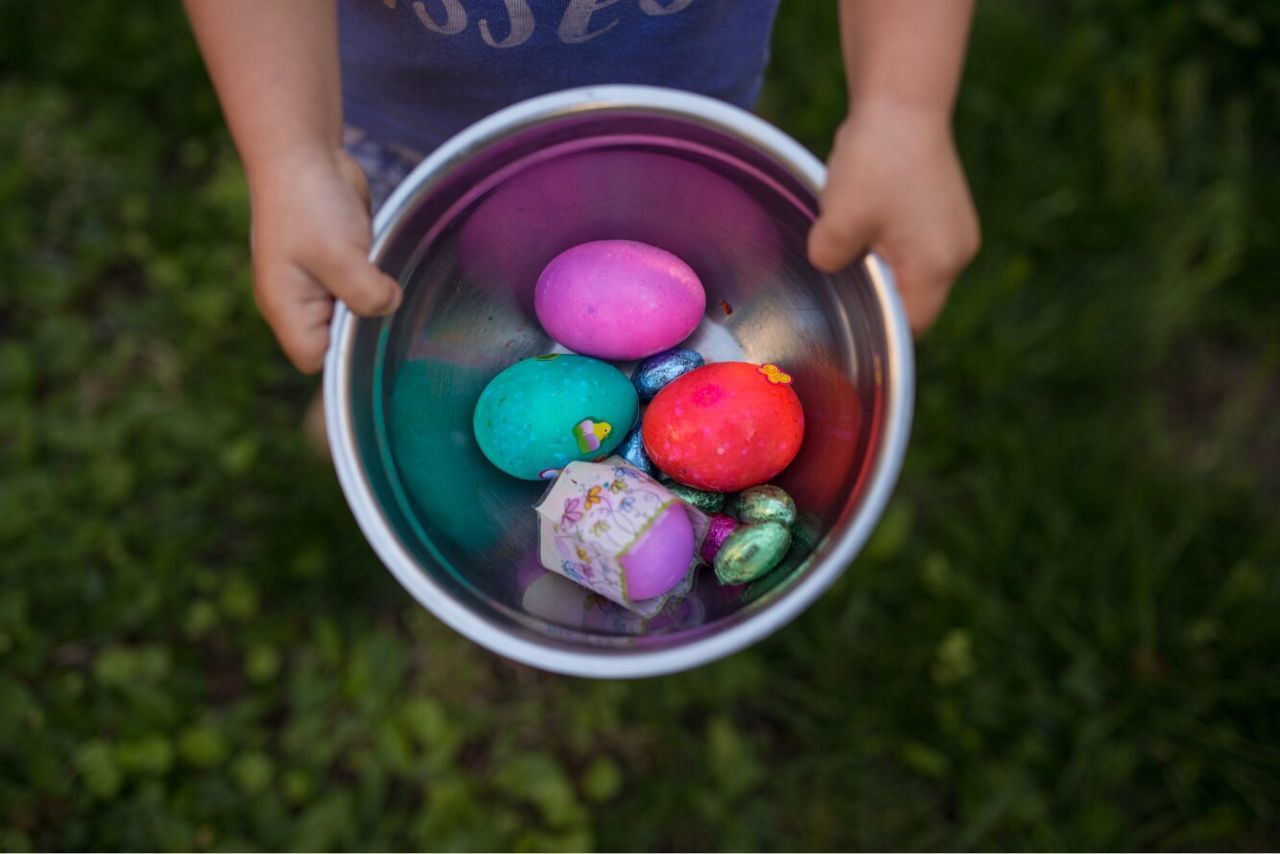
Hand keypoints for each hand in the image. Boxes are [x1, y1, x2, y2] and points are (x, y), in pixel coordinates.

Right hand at [247, 148, 401, 371]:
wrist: (305, 154)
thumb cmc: (307, 202)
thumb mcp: (338, 254)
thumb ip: (365, 292)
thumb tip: (391, 306)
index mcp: (286, 306)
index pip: (314, 358)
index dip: (343, 352)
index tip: (368, 325)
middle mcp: (300, 301)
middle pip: (337, 340)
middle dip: (363, 324)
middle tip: (381, 296)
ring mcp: (320, 284)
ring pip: (355, 314)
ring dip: (374, 299)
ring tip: (381, 274)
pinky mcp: (341, 266)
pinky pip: (364, 289)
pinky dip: (377, 280)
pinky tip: (385, 263)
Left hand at [808, 100, 979, 331]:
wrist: (902, 99)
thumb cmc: (875, 161)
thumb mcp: (838, 221)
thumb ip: (829, 261)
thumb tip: (830, 266)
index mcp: (936, 266)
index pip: (909, 325)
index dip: (876, 323)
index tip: (846, 309)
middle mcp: (957, 254)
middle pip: (912, 298)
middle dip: (874, 285)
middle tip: (844, 258)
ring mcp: (957, 231)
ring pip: (911, 268)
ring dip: (879, 257)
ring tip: (857, 223)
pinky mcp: (948, 211)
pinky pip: (914, 243)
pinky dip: (888, 236)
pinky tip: (868, 207)